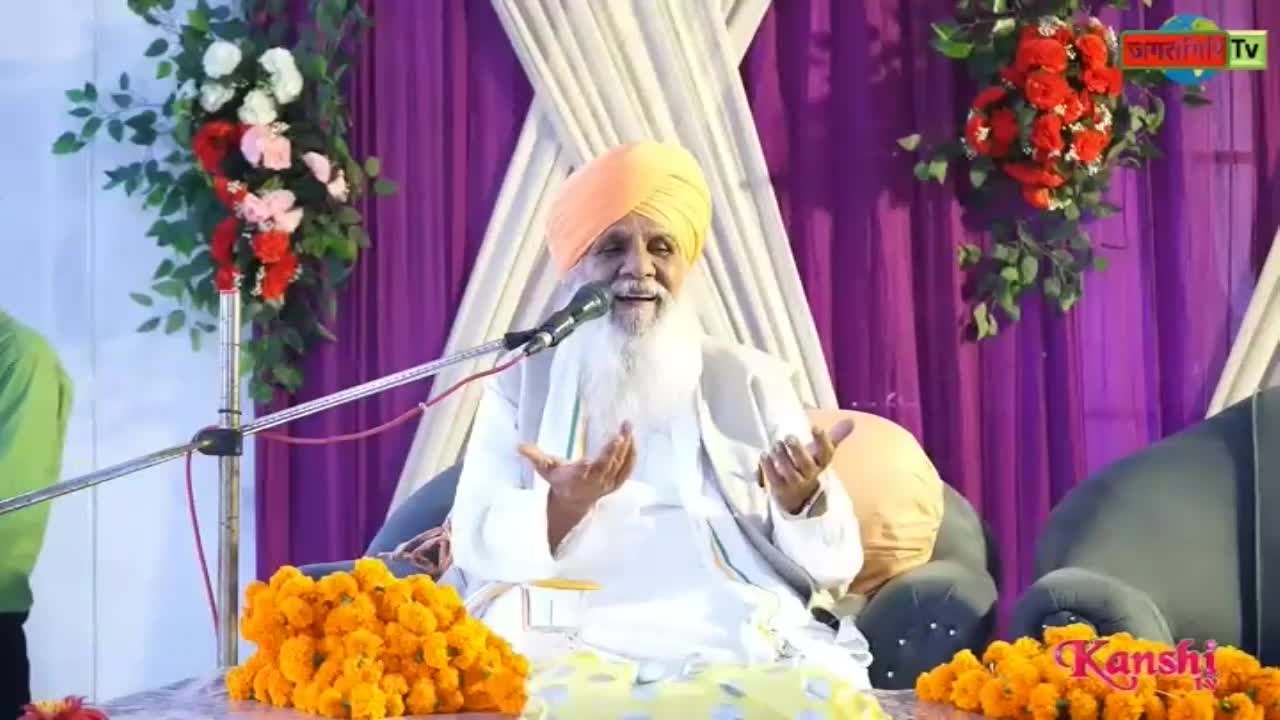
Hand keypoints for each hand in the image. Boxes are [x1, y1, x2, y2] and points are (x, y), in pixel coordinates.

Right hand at [518, 422, 635, 509]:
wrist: (573, 501)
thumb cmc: (560, 481)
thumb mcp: (545, 469)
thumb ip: (534, 457)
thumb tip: (519, 446)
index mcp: (577, 479)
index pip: (587, 470)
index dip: (593, 462)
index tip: (598, 452)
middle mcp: (595, 483)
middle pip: (607, 467)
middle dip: (614, 450)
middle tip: (621, 431)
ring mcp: (607, 484)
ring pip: (620, 466)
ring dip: (627, 448)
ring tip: (628, 427)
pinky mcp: (616, 483)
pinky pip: (627, 470)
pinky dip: (632, 456)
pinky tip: (633, 440)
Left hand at [759, 418, 854, 514]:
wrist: (797, 495)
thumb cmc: (809, 466)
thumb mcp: (821, 452)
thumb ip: (835, 436)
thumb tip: (851, 421)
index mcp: (821, 463)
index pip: (826, 453)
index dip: (822, 441)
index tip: (815, 427)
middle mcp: (810, 474)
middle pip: (807, 465)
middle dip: (798, 451)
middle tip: (789, 437)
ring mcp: (795, 483)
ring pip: (791, 473)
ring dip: (783, 458)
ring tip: (776, 444)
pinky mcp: (781, 488)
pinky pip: (775, 479)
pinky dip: (769, 468)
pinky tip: (764, 455)